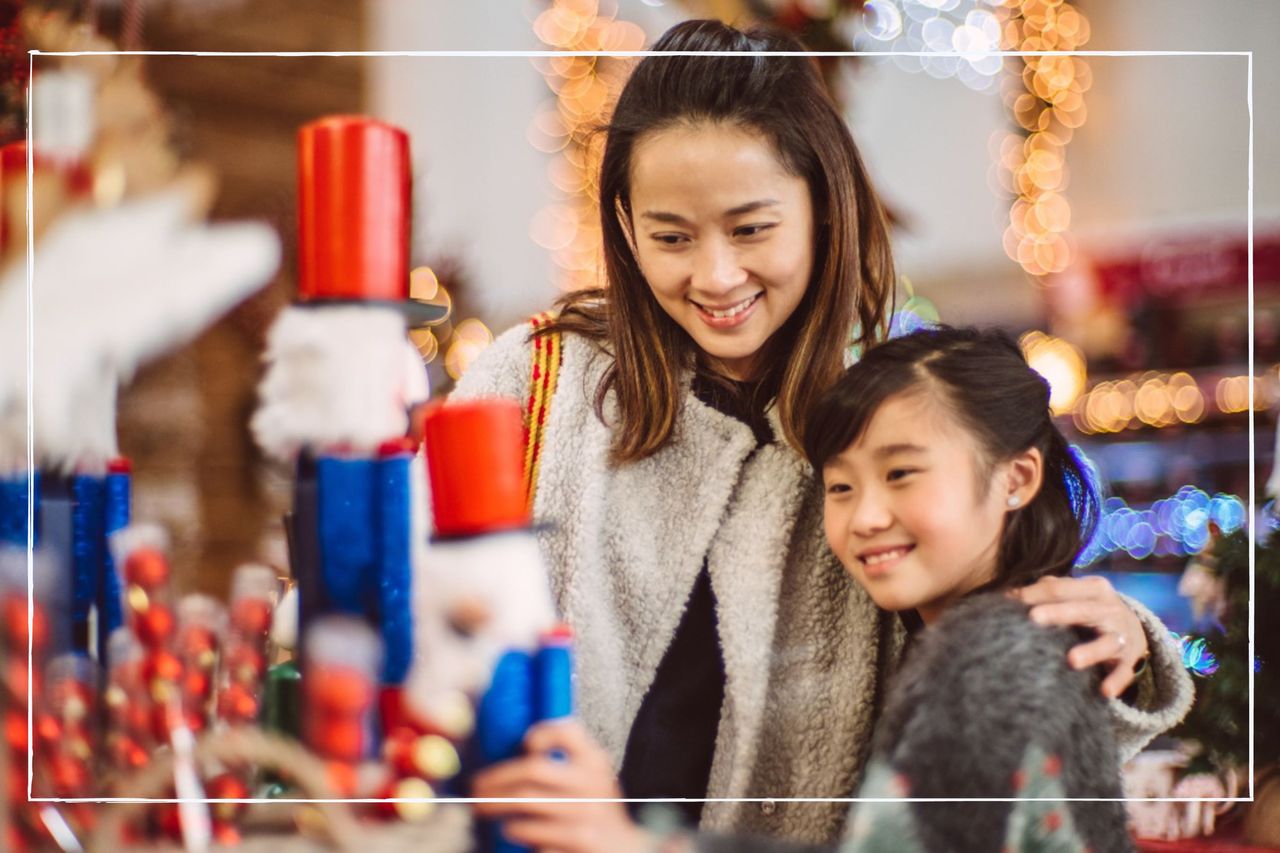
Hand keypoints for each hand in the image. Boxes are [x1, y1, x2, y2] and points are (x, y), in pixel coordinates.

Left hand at [471, 719, 652, 852]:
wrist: (624, 849)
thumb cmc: (593, 809)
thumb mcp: (589, 778)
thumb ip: (564, 762)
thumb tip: (515, 751)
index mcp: (595, 761)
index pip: (569, 731)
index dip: (543, 733)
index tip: (523, 745)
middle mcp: (593, 785)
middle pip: (534, 769)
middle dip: (496, 778)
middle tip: (475, 787)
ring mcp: (587, 816)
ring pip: (527, 806)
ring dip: (497, 808)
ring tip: (484, 810)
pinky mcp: (580, 843)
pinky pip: (535, 838)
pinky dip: (518, 835)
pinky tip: (512, 831)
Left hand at [1009, 575, 1149, 698]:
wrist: (1134, 629)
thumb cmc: (1090, 610)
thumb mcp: (1075, 595)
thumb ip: (1048, 592)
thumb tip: (1010, 594)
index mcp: (1093, 589)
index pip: (1061, 589)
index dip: (1035, 594)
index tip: (1011, 600)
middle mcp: (1110, 609)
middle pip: (1082, 610)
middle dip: (1058, 613)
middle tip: (1033, 617)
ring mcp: (1122, 635)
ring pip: (1107, 642)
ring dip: (1091, 652)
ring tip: (1072, 660)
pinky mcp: (1130, 660)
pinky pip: (1124, 671)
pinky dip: (1116, 680)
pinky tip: (1105, 691)